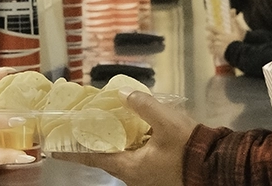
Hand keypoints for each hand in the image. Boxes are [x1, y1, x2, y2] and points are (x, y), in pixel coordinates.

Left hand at [54, 91, 194, 185]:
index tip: (52, 149)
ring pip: (125, 157)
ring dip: (117, 142)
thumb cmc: (189, 148)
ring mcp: (148, 177)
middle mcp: (134, 177)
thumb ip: (144, 106)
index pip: (92, 158)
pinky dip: (133, 144)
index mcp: (129, 168)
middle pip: (108, 157)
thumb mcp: (167, 122)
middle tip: (83, 127)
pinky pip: (140, 158)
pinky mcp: (161, 174)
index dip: (72, 152)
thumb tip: (124, 93)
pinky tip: (137, 129)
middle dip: (95, 142)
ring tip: (108, 123)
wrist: (219, 167)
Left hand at [207, 10, 247, 63]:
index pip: (213, 29)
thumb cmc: (237, 40)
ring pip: (209, 45)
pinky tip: (212, 52)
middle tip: (209, 37)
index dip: (209, 27)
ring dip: (210, 44)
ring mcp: (216, 47)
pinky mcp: (217, 53)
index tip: (206, 26)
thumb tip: (233, 10)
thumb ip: (234, 20)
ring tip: (211, 45)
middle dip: (209, 37)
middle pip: (209, 37)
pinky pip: (212, 52)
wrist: (236, 52)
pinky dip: (211, 51)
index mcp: (221, 34)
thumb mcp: (237, 29)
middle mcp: (217, 39)